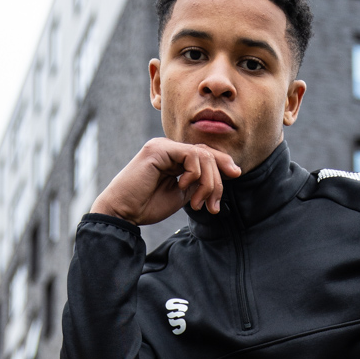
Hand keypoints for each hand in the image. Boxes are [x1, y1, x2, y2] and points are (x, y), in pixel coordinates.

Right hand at [90, 137, 240, 225]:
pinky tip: (184, 188)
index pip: (205, 154)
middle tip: (212, 206)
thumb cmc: (147, 206)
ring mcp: (163, 146)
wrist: (123, 211)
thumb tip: (218, 177)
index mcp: (174, 158)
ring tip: (198, 203)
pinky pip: (191, 154)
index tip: (236, 175)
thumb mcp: (181, 195)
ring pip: (202, 155)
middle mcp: (169, 148)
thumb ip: (196, 183)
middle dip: (217, 181)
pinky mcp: (158, 149)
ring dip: (208, 182)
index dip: (223, 163)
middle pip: (208, 154)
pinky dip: (195, 174)